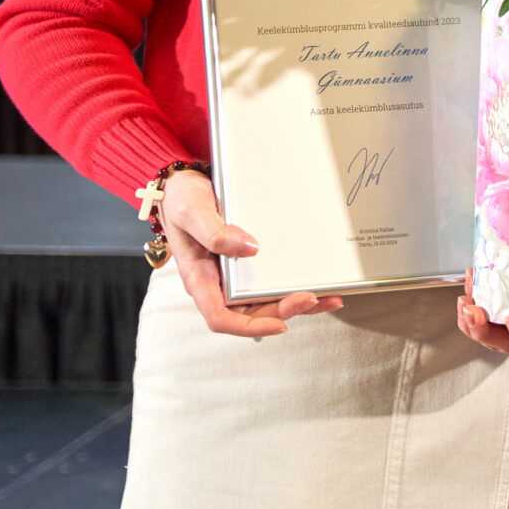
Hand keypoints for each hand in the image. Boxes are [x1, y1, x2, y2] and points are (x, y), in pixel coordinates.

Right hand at [157, 169, 343, 336]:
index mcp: (199, 277)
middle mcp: (217, 281)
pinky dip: (292, 286)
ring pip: (264, 301)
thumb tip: (249, 248)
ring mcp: (233, 273)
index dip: (250, 326)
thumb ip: (214, 232)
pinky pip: (269, 280)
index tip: (279, 324)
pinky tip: (317, 284)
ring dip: (294, 304)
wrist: (184, 182)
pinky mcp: (247, 261)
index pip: (220, 317)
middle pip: (249, 312)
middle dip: (282, 311)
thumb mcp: (191, 211)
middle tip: (312, 299)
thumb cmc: (181, 198)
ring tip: (328, 299)